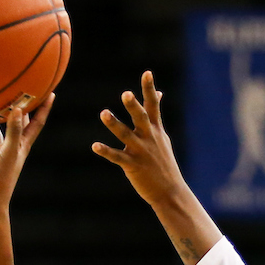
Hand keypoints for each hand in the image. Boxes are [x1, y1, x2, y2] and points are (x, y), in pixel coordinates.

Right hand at [0, 94, 54, 207]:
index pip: (36, 124)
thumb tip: (17, 108)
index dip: (43, 109)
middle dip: (17, 108)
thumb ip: (13, 131)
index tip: (50, 92)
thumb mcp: (9, 153)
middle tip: (16, 87)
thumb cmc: (1, 180)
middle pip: (15, 123)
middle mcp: (8, 148)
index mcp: (21, 147)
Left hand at [92, 72, 184, 206]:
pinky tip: (95, 146)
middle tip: (126, 93)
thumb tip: (159, 93)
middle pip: (140, 118)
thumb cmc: (164, 162)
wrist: (170, 191)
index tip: (147, 73)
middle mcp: (149, 138)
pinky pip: (117, 157)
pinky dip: (106, 151)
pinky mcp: (133, 166)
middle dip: (133, 106)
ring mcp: (141, 152)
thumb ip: (155, 115)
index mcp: (156, 130)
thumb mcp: (162, 137)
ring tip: (104, 113)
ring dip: (114, 124)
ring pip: (125, 135)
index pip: (153, 105)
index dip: (149, 89)